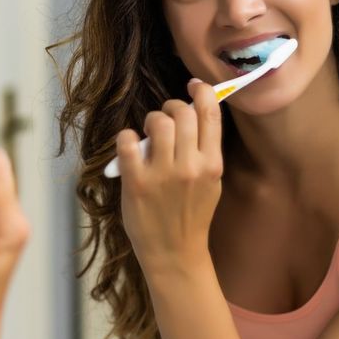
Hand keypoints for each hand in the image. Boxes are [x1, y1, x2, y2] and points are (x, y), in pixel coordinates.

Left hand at [117, 79, 223, 274]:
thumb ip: (205, 149)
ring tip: (148, 133)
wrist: (175, 253)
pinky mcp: (137, 183)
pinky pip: (127, 142)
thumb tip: (194, 110)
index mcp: (212, 164)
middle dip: (172, 107)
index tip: (193, 86)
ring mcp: (162, 175)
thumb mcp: (211, 181)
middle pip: (182, 111)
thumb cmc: (192, 213)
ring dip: (151, 120)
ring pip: (157, 122)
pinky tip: (130, 145)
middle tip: (166, 119)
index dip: (201, 91)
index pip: (210, 113)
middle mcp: (190, 166)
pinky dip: (126, 137)